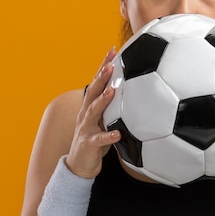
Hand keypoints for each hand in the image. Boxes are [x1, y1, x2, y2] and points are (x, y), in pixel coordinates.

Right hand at [65, 48, 121, 177]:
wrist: (79, 165)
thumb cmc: (96, 140)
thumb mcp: (104, 121)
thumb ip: (114, 108)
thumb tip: (134, 93)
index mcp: (91, 107)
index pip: (97, 82)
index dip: (103, 66)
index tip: (112, 50)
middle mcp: (86, 114)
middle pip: (93, 91)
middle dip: (101, 77)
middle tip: (111, 64)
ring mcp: (86, 128)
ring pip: (93, 111)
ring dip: (102, 101)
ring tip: (112, 91)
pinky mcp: (89, 143)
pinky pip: (100, 140)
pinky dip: (108, 136)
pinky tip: (117, 134)